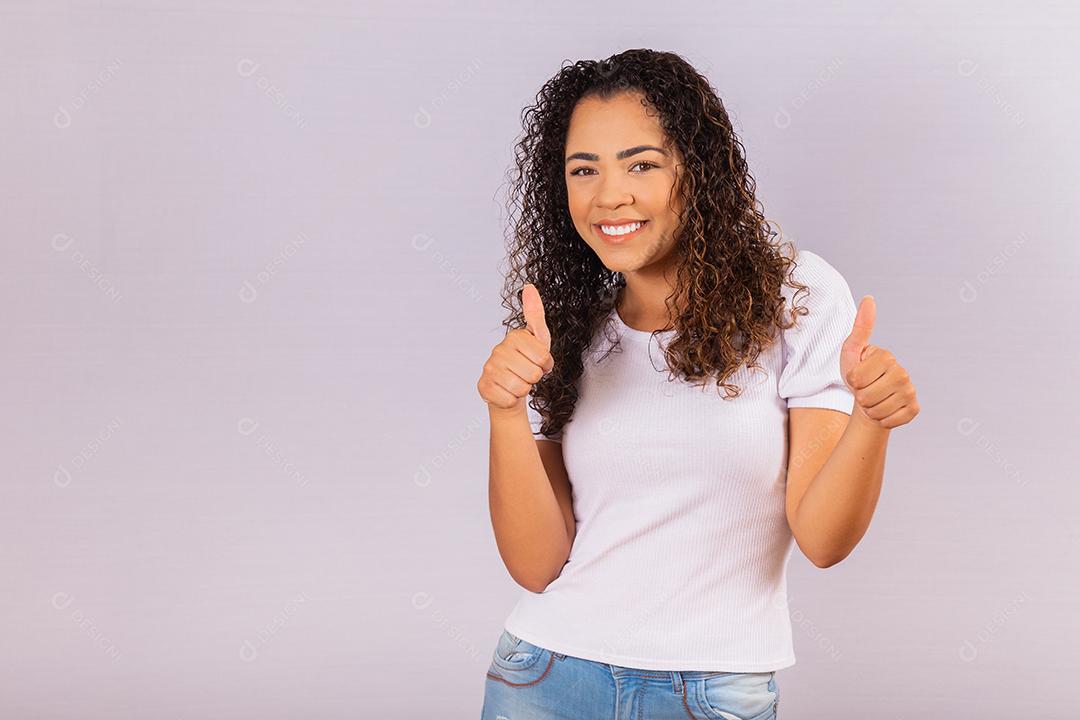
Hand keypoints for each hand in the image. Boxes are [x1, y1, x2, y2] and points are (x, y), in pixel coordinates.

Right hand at [476, 283, 554, 410]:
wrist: (509, 386)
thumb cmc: (526, 361)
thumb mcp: (538, 338)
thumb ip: (535, 314)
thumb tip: (529, 286)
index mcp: (514, 337)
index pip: (543, 358)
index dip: (546, 365)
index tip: (538, 362)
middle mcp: (498, 350)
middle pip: (533, 374)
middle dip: (535, 378)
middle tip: (527, 373)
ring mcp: (489, 369)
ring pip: (521, 388)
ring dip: (524, 389)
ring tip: (518, 381)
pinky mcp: (483, 387)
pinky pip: (509, 400)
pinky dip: (512, 400)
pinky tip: (508, 391)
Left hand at [840, 295, 919, 429]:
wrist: (868, 400)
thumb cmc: (857, 374)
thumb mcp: (852, 350)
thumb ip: (860, 327)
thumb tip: (869, 298)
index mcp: (886, 356)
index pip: (857, 378)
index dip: (851, 381)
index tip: (857, 377)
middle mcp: (903, 372)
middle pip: (866, 396)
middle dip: (859, 397)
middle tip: (864, 390)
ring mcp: (910, 391)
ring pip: (877, 410)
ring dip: (869, 409)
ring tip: (872, 400)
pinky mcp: (914, 408)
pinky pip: (891, 420)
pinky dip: (881, 419)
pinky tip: (883, 410)